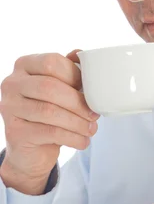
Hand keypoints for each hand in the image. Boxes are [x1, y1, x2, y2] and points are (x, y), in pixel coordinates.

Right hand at [0, 50, 98, 194]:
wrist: (32, 149)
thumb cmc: (51, 111)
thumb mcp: (61, 86)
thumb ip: (69, 69)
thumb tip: (80, 54)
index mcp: (24, 65)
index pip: (51, 62)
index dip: (75, 74)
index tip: (92, 89)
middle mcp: (12, 83)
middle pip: (49, 87)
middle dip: (77, 101)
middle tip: (94, 113)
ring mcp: (10, 107)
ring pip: (49, 111)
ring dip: (77, 122)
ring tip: (91, 128)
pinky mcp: (14, 132)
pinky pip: (49, 132)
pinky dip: (71, 137)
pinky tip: (83, 140)